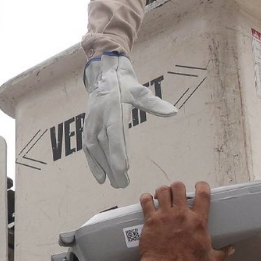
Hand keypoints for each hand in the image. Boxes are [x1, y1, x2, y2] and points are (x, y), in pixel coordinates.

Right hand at [81, 54, 179, 188]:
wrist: (104, 77)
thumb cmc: (125, 86)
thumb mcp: (140, 92)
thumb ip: (155, 104)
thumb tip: (173, 111)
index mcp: (113, 110)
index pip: (115, 134)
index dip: (118, 151)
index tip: (123, 168)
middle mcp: (100, 119)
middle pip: (106, 146)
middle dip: (113, 167)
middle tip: (123, 183)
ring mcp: (91, 125)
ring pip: (97, 151)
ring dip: (105, 168)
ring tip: (117, 183)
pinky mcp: (87, 129)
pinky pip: (88, 150)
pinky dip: (93, 164)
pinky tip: (101, 178)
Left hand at [133, 181, 233, 260]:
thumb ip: (222, 253)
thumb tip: (232, 249)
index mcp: (197, 221)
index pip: (203, 195)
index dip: (202, 186)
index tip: (200, 185)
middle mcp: (181, 214)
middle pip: (178, 187)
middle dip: (178, 188)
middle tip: (177, 195)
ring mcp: (164, 215)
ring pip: (162, 191)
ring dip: (163, 192)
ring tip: (163, 197)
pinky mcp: (150, 220)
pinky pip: (146, 201)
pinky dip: (146, 198)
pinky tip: (148, 201)